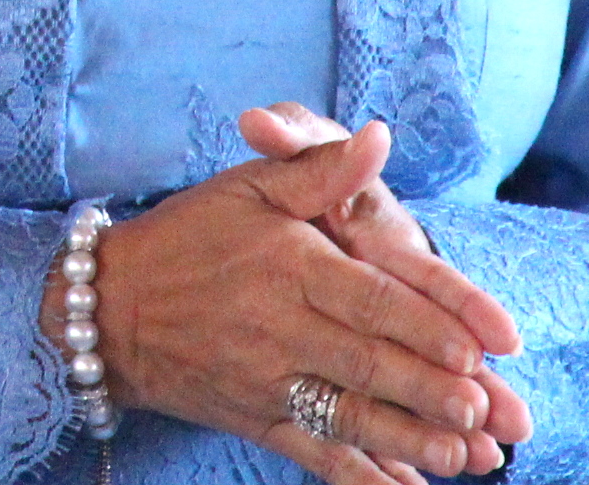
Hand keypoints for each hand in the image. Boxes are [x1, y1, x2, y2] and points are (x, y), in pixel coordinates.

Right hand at [79, 121, 519, 481]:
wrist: (106, 307)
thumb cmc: (187, 236)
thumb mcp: (247, 188)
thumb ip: (319, 169)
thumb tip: (381, 138)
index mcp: (287, 266)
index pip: (370, 298)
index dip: (425, 325)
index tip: (477, 348)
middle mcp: (278, 327)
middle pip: (367, 363)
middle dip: (429, 389)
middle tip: (482, 409)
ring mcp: (266, 380)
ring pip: (349, 415)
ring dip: (411, 438)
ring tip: (465, 455)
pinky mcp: (256, 419)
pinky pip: (315, 454)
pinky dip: (361, 476)